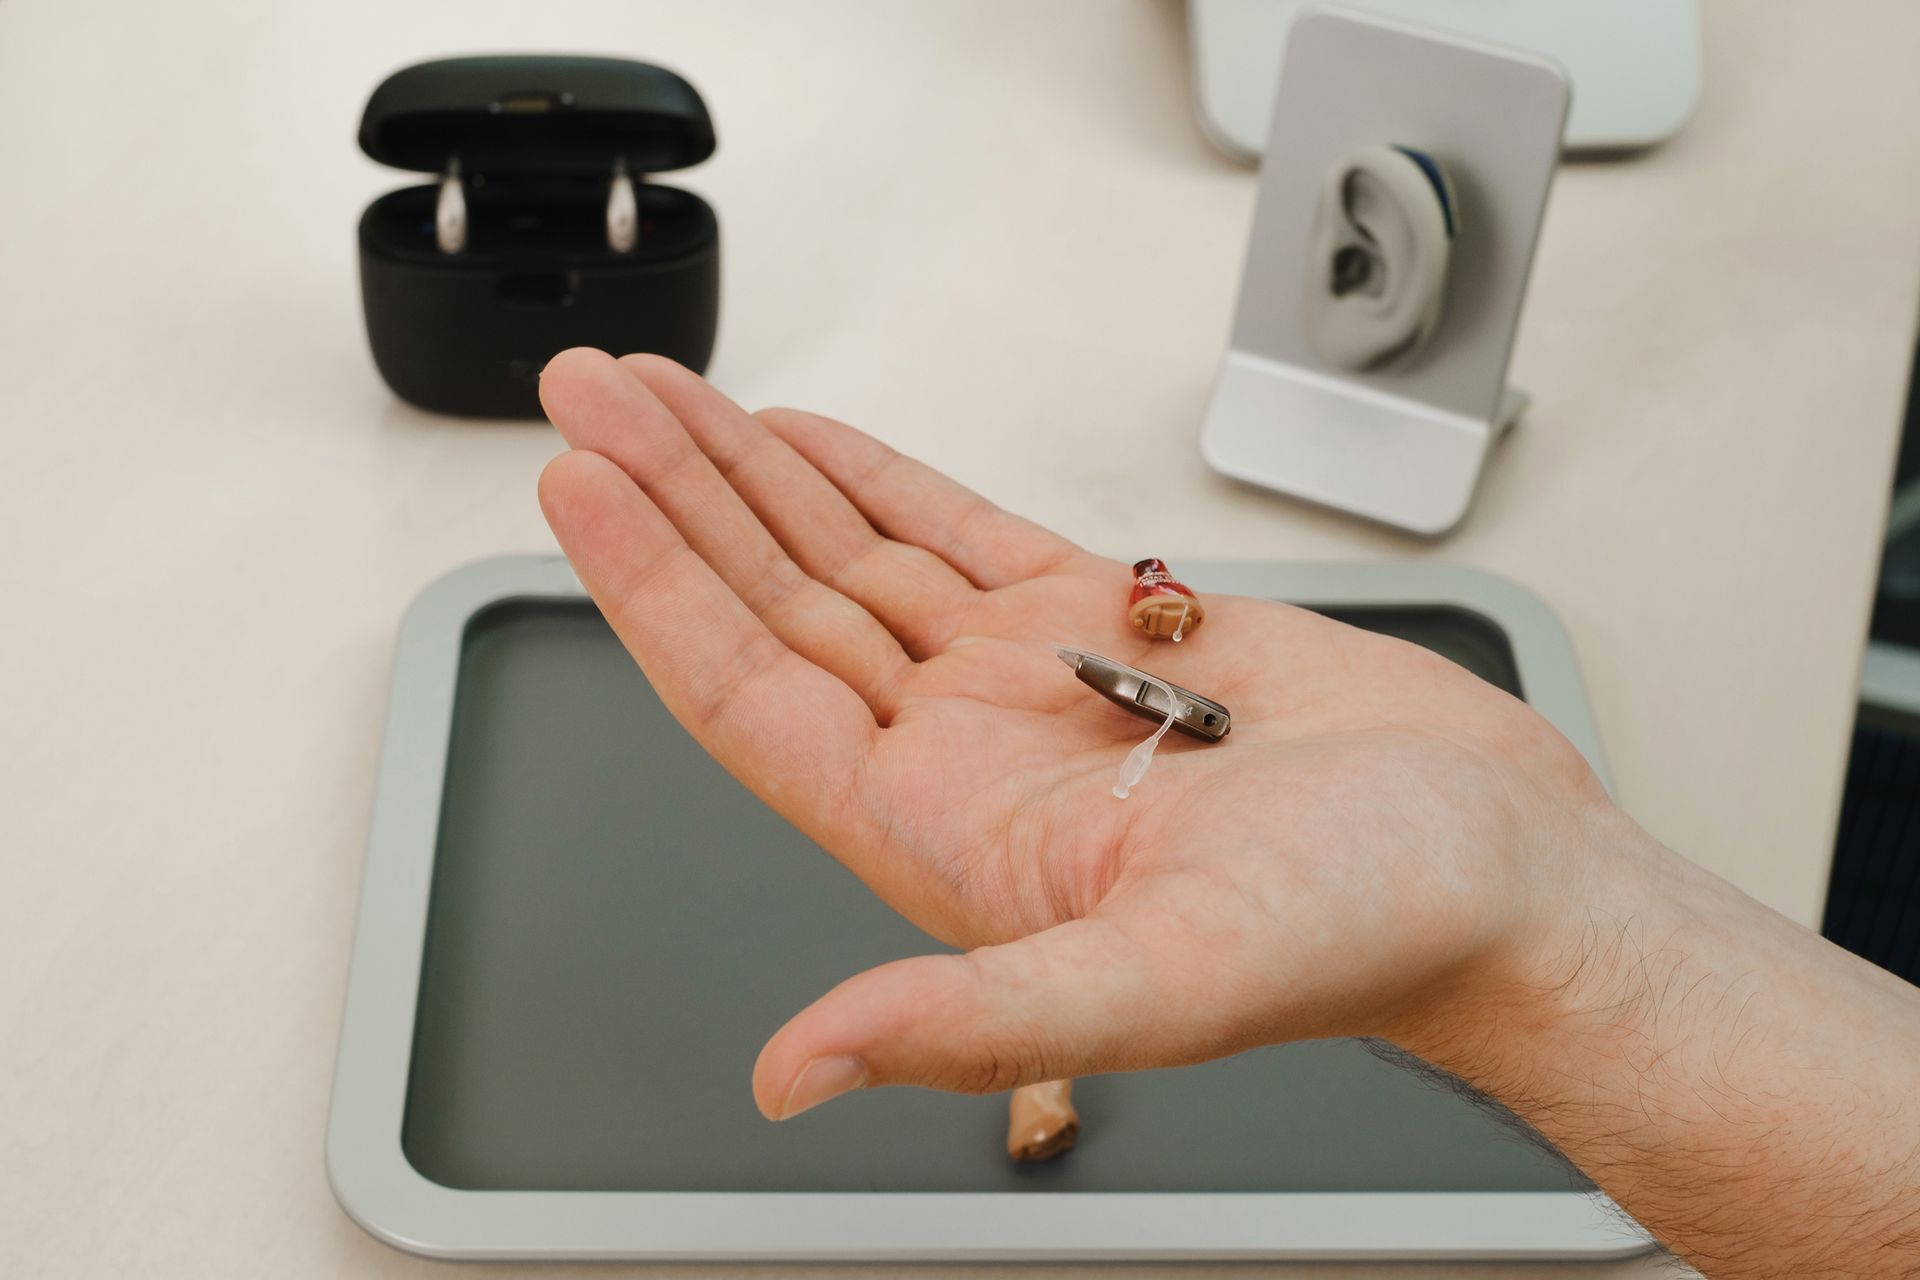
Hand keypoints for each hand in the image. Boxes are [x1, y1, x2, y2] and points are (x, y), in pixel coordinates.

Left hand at [536, 349, 1618, 1119]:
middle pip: (777, 604)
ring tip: (662, 395)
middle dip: (679, 496)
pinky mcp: (1108, 619)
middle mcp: (963, 753)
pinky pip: (955, 532)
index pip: (749, 696)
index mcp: (944, 835)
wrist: (1501, 868)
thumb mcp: (1158, 983)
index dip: (652, 588)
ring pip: (852, 557)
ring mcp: (1026, 682)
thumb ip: (970, 1022)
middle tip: (590, 396)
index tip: (579, 487)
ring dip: (755, 473)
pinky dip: (877, 478)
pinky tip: (808, 439)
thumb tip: (793, 1077)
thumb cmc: (1367, 935)